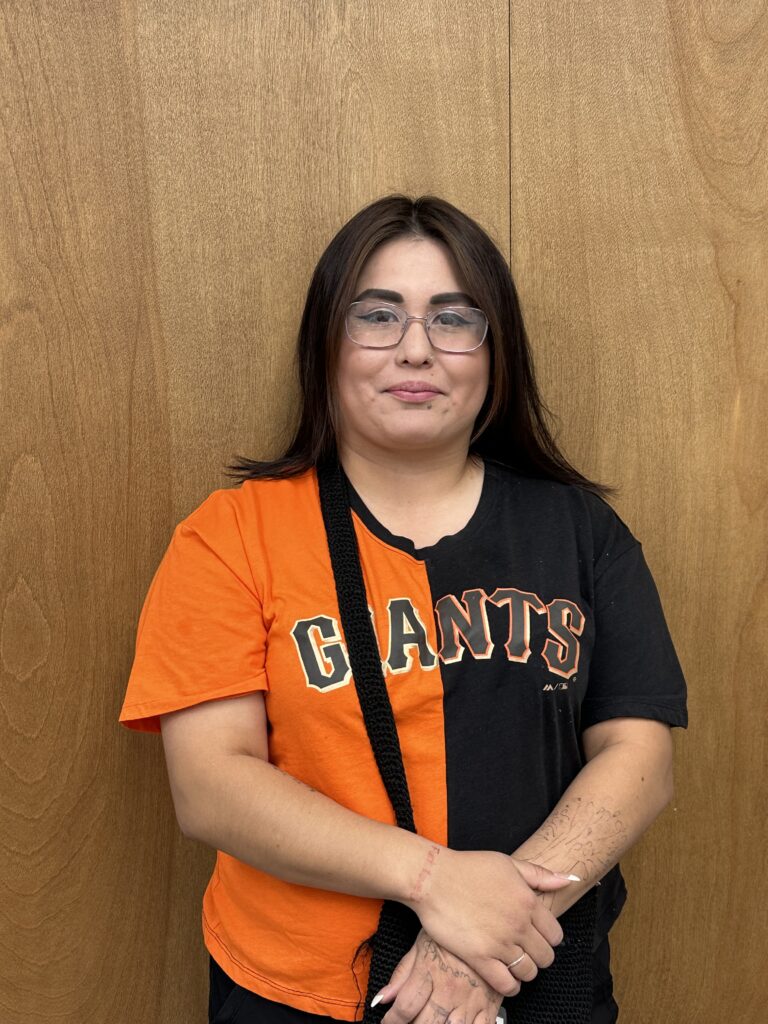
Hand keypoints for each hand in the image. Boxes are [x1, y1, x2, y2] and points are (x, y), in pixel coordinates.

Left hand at [375, 929, 505, 1023]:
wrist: (492, 919)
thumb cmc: (452, 930)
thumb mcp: (423, 944)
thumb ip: (403, 974)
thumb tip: (381, 999)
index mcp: (431, 971)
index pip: (405, 1007)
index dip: (392, 1021)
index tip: (388, 1023)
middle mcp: (450, 989)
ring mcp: (472, 1000)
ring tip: (433, 1023)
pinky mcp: (492, 1005)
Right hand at [403, 848, 574, 995]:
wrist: (433, 878)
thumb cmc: (468, 867)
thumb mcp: (507, 863)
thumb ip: (539, 874)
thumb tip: (568, 879)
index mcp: (528, 901)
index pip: (556, 935)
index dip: (548, 938)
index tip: (537, 936)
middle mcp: (518, 925)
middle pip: (546, 957)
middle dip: (538, 956)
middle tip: (525, 950)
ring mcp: (499, 943)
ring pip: (529, 972)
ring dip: (524, 971)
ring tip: (513, 963)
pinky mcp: (479, 958)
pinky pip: (506, 985)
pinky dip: (510, 986)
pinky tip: (505, 978)